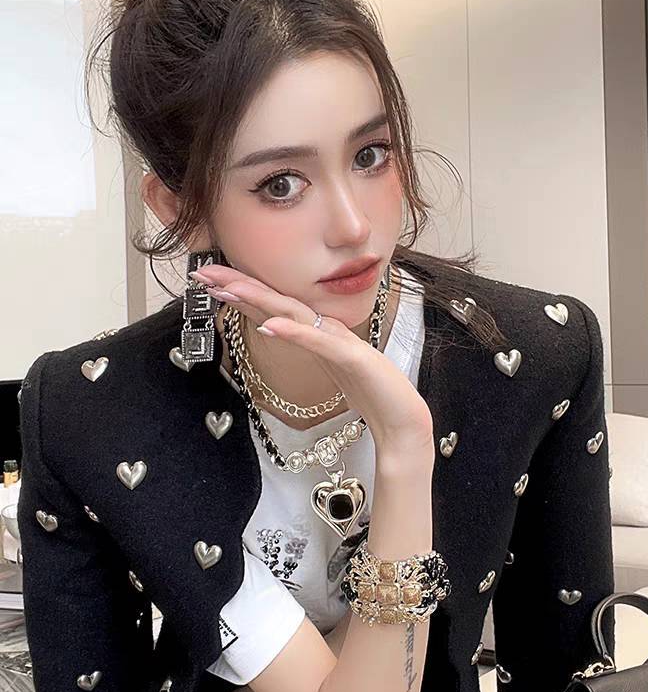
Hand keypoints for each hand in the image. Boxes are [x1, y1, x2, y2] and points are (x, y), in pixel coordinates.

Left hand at [189, 263, 434, 453]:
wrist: (401, 417)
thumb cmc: (367, 390)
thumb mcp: (325, 363)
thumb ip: (302, 342)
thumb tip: (270, 326)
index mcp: (316, 330)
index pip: (271, 305)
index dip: (240, 290)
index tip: (208, 281)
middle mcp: (324, 328)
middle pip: (275, 301)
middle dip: (238, 285)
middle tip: (202, 274)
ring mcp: (338, 341)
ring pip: (293, 313)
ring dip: (259, 299)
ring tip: (228, 289)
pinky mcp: (351, 358)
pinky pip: (317, 343)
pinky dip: (293, 332)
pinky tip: (270, 325)